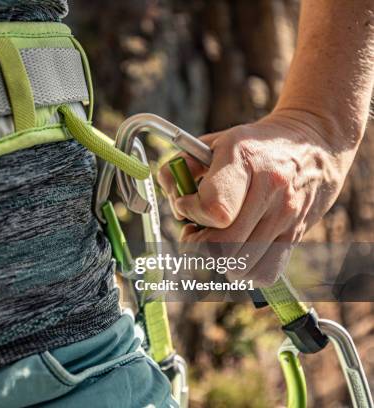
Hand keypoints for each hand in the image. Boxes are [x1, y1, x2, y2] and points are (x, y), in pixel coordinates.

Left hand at [157, 110, 352, 284]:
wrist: (312, 144)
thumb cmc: (253, 146)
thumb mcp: (213, 143)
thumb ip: (180, 167)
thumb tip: (173, 200)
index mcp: (243, 160)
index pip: (214, 210)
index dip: (192, 213)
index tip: (186, 204)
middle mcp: (269, 188)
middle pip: (224, 246)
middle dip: (197, 244)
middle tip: (193, 230)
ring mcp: (285, 215)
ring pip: (240, 266)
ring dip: (217, 260)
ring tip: (215, 238)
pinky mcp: (296, 234)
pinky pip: (264, 273)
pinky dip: (244, 271)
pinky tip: (237, 249)